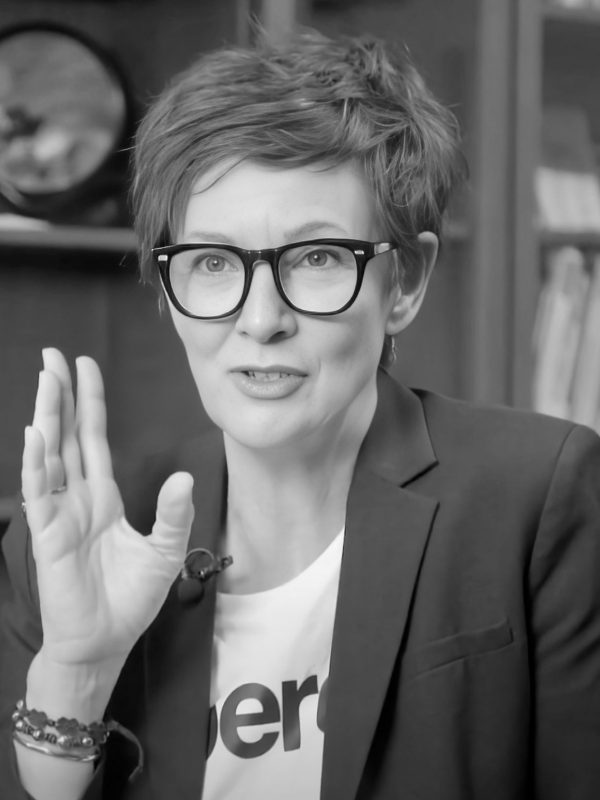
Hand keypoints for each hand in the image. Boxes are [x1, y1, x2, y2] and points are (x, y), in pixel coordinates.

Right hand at [21, 348, 193, 666]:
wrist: (105, 641)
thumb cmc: (130, 599)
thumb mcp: (164, 552)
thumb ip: (174, 514)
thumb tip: (184, 476)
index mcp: (104, 498)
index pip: (94, 439)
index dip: (90, 403)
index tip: (85, 366)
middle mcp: (78, 499)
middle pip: (67, 436)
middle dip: (61, 396)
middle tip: (53, 356)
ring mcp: (60, 515)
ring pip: (51, 456)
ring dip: (48, 417)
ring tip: (46, 380)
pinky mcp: (48, 537)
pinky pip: (41, 493)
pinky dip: (36, 464)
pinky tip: (36, 434)